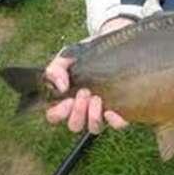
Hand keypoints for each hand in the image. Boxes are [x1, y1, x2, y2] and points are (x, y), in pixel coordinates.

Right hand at [45, 17, 134, 132]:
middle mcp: (82, 110)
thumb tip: (61, 87)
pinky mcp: (119, 110)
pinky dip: (114, 121)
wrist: (109, 46)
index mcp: (66, 100)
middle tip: (84, 92)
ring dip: (93, 116)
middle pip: (75, 125)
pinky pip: (117, 124)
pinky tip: (111, 111)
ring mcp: (101, 112)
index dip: (58, 113)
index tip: (67, 99)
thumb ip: (56, 70)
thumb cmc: (84, 55)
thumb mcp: (66, 57)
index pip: (54, 116)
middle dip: (78, 112)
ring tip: (97, 98)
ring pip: (94, 128)